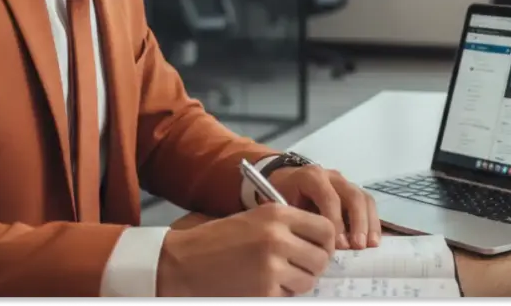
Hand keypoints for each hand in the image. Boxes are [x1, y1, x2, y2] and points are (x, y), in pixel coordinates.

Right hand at [156, 203, 335, 297]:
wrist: (183, 262)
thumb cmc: (218, 240)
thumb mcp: (255, 219)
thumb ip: (288, 226)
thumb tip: (322, 243)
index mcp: (278, 214)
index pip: (326, 229)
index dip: (327, 242)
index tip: (319, 249)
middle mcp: (278, 238)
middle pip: (321, 258)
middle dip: (313, 265)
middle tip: (298, 266)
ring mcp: (272, 267)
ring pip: (309, 281)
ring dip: (297, 282)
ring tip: (276, 276)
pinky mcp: (265, 292)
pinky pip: (289, 296)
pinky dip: (279, 294)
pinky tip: (260, 284)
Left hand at [268, 164, 380, 250]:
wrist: (283, 182)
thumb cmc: (280, 197)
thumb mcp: (281, 206)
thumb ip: (296, 221)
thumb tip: (312, 244)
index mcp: (311, 177)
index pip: (329, 197)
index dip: (335, 221)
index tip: (337, 244)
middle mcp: (331, 176)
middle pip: (352, 196)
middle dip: (357, 222)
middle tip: (357, 246)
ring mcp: (344, 183)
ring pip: (364, 198)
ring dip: (369, 223)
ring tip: (369, 245)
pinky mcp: (352, 191)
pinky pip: (368, 203)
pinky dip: (372, 221)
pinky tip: (373, 240)